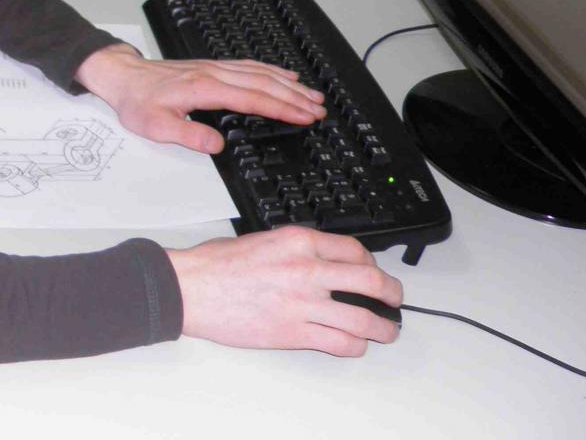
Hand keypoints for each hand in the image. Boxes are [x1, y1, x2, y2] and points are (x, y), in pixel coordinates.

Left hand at [74, 43, 324, 152]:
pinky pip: (248, 65)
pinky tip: (285, 75)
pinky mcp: (211, 66)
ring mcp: (214, 68)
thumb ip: (188, 136)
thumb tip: (217, 145)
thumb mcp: (156, 127)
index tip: (305, 117)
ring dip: (288, 83)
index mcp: (204, 89)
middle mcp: (214, 74)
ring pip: (259, 72)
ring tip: (313, 95)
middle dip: (295, 97)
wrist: (123, 77)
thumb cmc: (138, 102)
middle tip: (320, 110)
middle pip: (264, 83)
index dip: (282, 108)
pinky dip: (271, 70)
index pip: (253, 98)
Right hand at [167, 227, 401, 355]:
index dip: (372, 264)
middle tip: (395, 301)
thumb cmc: (216, 265)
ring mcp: (303, 304)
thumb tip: (320, 262)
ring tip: (387, 332)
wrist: (190, 289)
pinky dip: (355, 347)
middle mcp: (306, 270)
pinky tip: (355, 345)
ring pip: (363, 320)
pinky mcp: (294, 333)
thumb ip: (295, 249)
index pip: (355, 251)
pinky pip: (341, 343)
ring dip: (383, 329)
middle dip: (392, 294)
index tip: (374, 273)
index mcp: (298, 241)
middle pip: (371, 282)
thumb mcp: (261, 239)